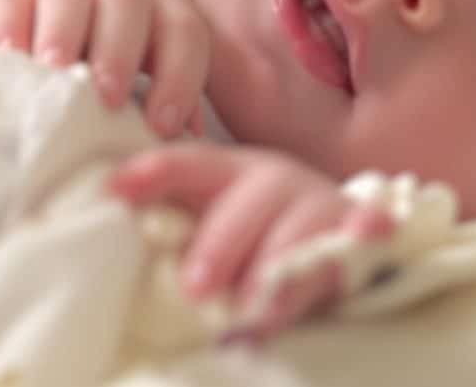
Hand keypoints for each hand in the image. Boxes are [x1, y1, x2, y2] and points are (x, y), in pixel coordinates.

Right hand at [0, 0, 209, 138]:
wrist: (35, 18)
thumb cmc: (99, 61)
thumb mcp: (138, 78)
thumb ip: (161, 103)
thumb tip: (186, 145)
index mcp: (161, 9)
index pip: (185, 34)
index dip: (179, 78)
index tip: (160, 127)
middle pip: (129, 5)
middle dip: (120, 54)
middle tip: (107, 99)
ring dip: (64, 35)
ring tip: (54, 74)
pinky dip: (13, 26)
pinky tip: (10, 57)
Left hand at [108, 144, 392, 342]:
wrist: (337, 229)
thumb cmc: (256, 232)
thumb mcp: (215, 220)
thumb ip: (171, 228)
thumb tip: (106, 222)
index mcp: (233, 173)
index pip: (189, 165)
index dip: (155, 172)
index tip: (115, 189)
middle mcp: (277, 182)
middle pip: (250, 201)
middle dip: (222, 243)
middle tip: (196, 287)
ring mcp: (321, 206)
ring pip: (301, 230)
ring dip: (278, 269)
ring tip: (257, 310)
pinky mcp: (361, 235)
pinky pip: (365, 235)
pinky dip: (366, 234)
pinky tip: (369, 232)